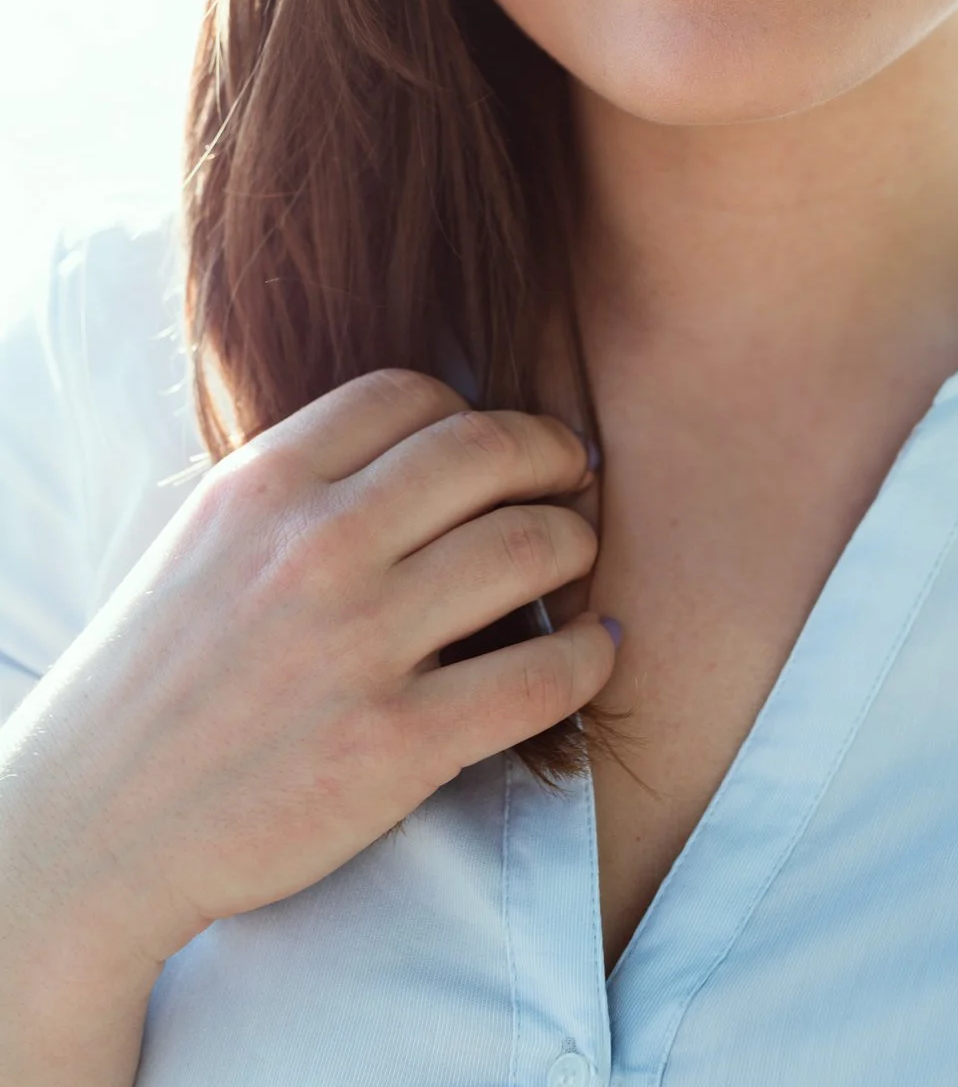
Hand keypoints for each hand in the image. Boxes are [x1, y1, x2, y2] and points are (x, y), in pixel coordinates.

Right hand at [0, 369, 614, 977]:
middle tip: (573, 477)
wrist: (92, 833)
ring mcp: (361, 644)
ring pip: (530, 546)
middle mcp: (317, 546)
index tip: (498, 441)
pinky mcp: (398, 744)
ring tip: (578, 556)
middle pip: (488, 450)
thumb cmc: (154, 684)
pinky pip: (542, 676)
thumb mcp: (206, 543)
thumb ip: (300, 490)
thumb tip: (421, 450)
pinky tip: (596, 647)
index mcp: (263, 486)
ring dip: (576, 543)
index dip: (472, 408)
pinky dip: (589, 654)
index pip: (408, 394)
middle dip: (551, 455)